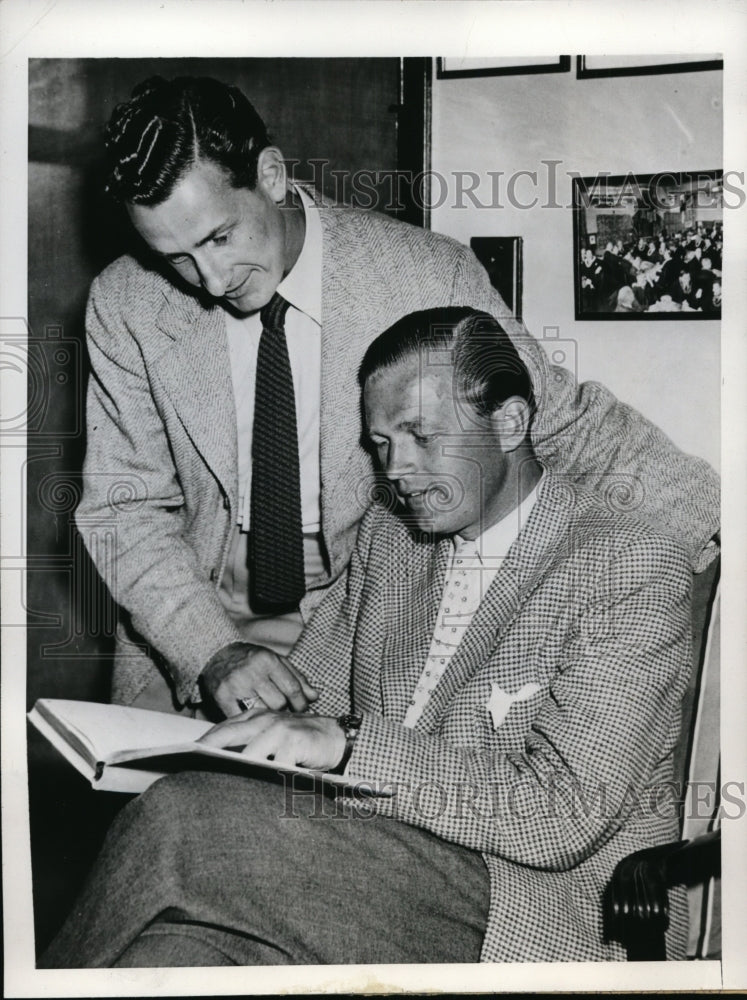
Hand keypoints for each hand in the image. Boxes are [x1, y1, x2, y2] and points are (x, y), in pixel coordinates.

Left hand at [198, 709, 345, 770]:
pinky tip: (261, 788)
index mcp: (257, 718)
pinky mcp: (294, 742)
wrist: (336, 737)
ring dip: (238, 769)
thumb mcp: (273, 736)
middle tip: (191, 762)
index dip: (206, 739)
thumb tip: (218, 760)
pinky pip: (276, 765)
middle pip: (229, 734)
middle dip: (209, 749)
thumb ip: (251, 742)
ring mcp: (280, 729)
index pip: (224, 727)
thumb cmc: (300, 742)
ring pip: (250, 753)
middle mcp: (265, 720)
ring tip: (219, 784)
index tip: (187, 752)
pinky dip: (268, 777)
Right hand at [199, 642, 318, 717]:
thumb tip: (315, 697)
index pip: (292, 688)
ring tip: (270, 715)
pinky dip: (250, 721)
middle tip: (284, 712)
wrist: (218, 653)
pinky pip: (242, 717)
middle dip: (285, 710)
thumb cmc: (252, 659)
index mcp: (268, 660)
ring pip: (262, 712)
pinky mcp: (222, 696)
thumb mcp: (276, 661)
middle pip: (279, 703)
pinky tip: (253, 718)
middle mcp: (252, 671)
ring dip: (269, 716)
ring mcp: (236, 684)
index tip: (301, 709)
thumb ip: (297, 678)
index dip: (301, 703)